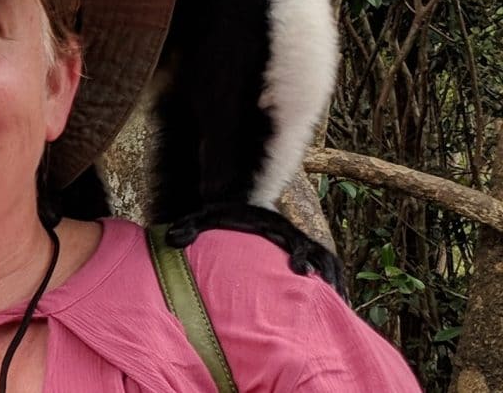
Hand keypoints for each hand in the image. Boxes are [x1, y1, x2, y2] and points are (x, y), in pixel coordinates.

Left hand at [165, 202, 346, 297]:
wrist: (238, 206)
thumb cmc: (222, 216)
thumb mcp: (204, 216)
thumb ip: (189, 226)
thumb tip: (170, 238)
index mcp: (273, 226)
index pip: (292, 238)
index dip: (298, 254)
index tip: (298, 271)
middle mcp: (291, 234)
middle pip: (317, 252)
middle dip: (323, 272)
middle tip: (326, 293)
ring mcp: (299, 244)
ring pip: (327, 261)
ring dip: (334, 280)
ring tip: (341, 307)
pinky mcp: (302, 254)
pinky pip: (327, 268)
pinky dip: (335, 283)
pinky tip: (337, 305)